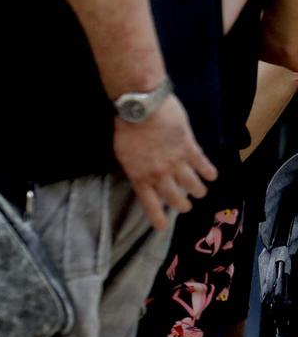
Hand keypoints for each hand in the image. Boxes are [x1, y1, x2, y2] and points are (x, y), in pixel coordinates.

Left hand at [114, 95, 215, 229]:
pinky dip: (210, 173)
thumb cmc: (126, 128)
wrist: (143, 108)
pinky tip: (213, 176)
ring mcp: (177, 163)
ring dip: (198, 190)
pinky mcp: (190, 149)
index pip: (150, 204)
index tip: (162, 228)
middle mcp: (160, 175)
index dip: (157, 218)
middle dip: (182, 205)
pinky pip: (204, 166)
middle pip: (176, 199)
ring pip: (193, 186)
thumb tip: (143, 177)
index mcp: (140, 177)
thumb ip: (135, 168)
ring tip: (200, 192)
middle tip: (185, 206)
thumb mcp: (123, 154)